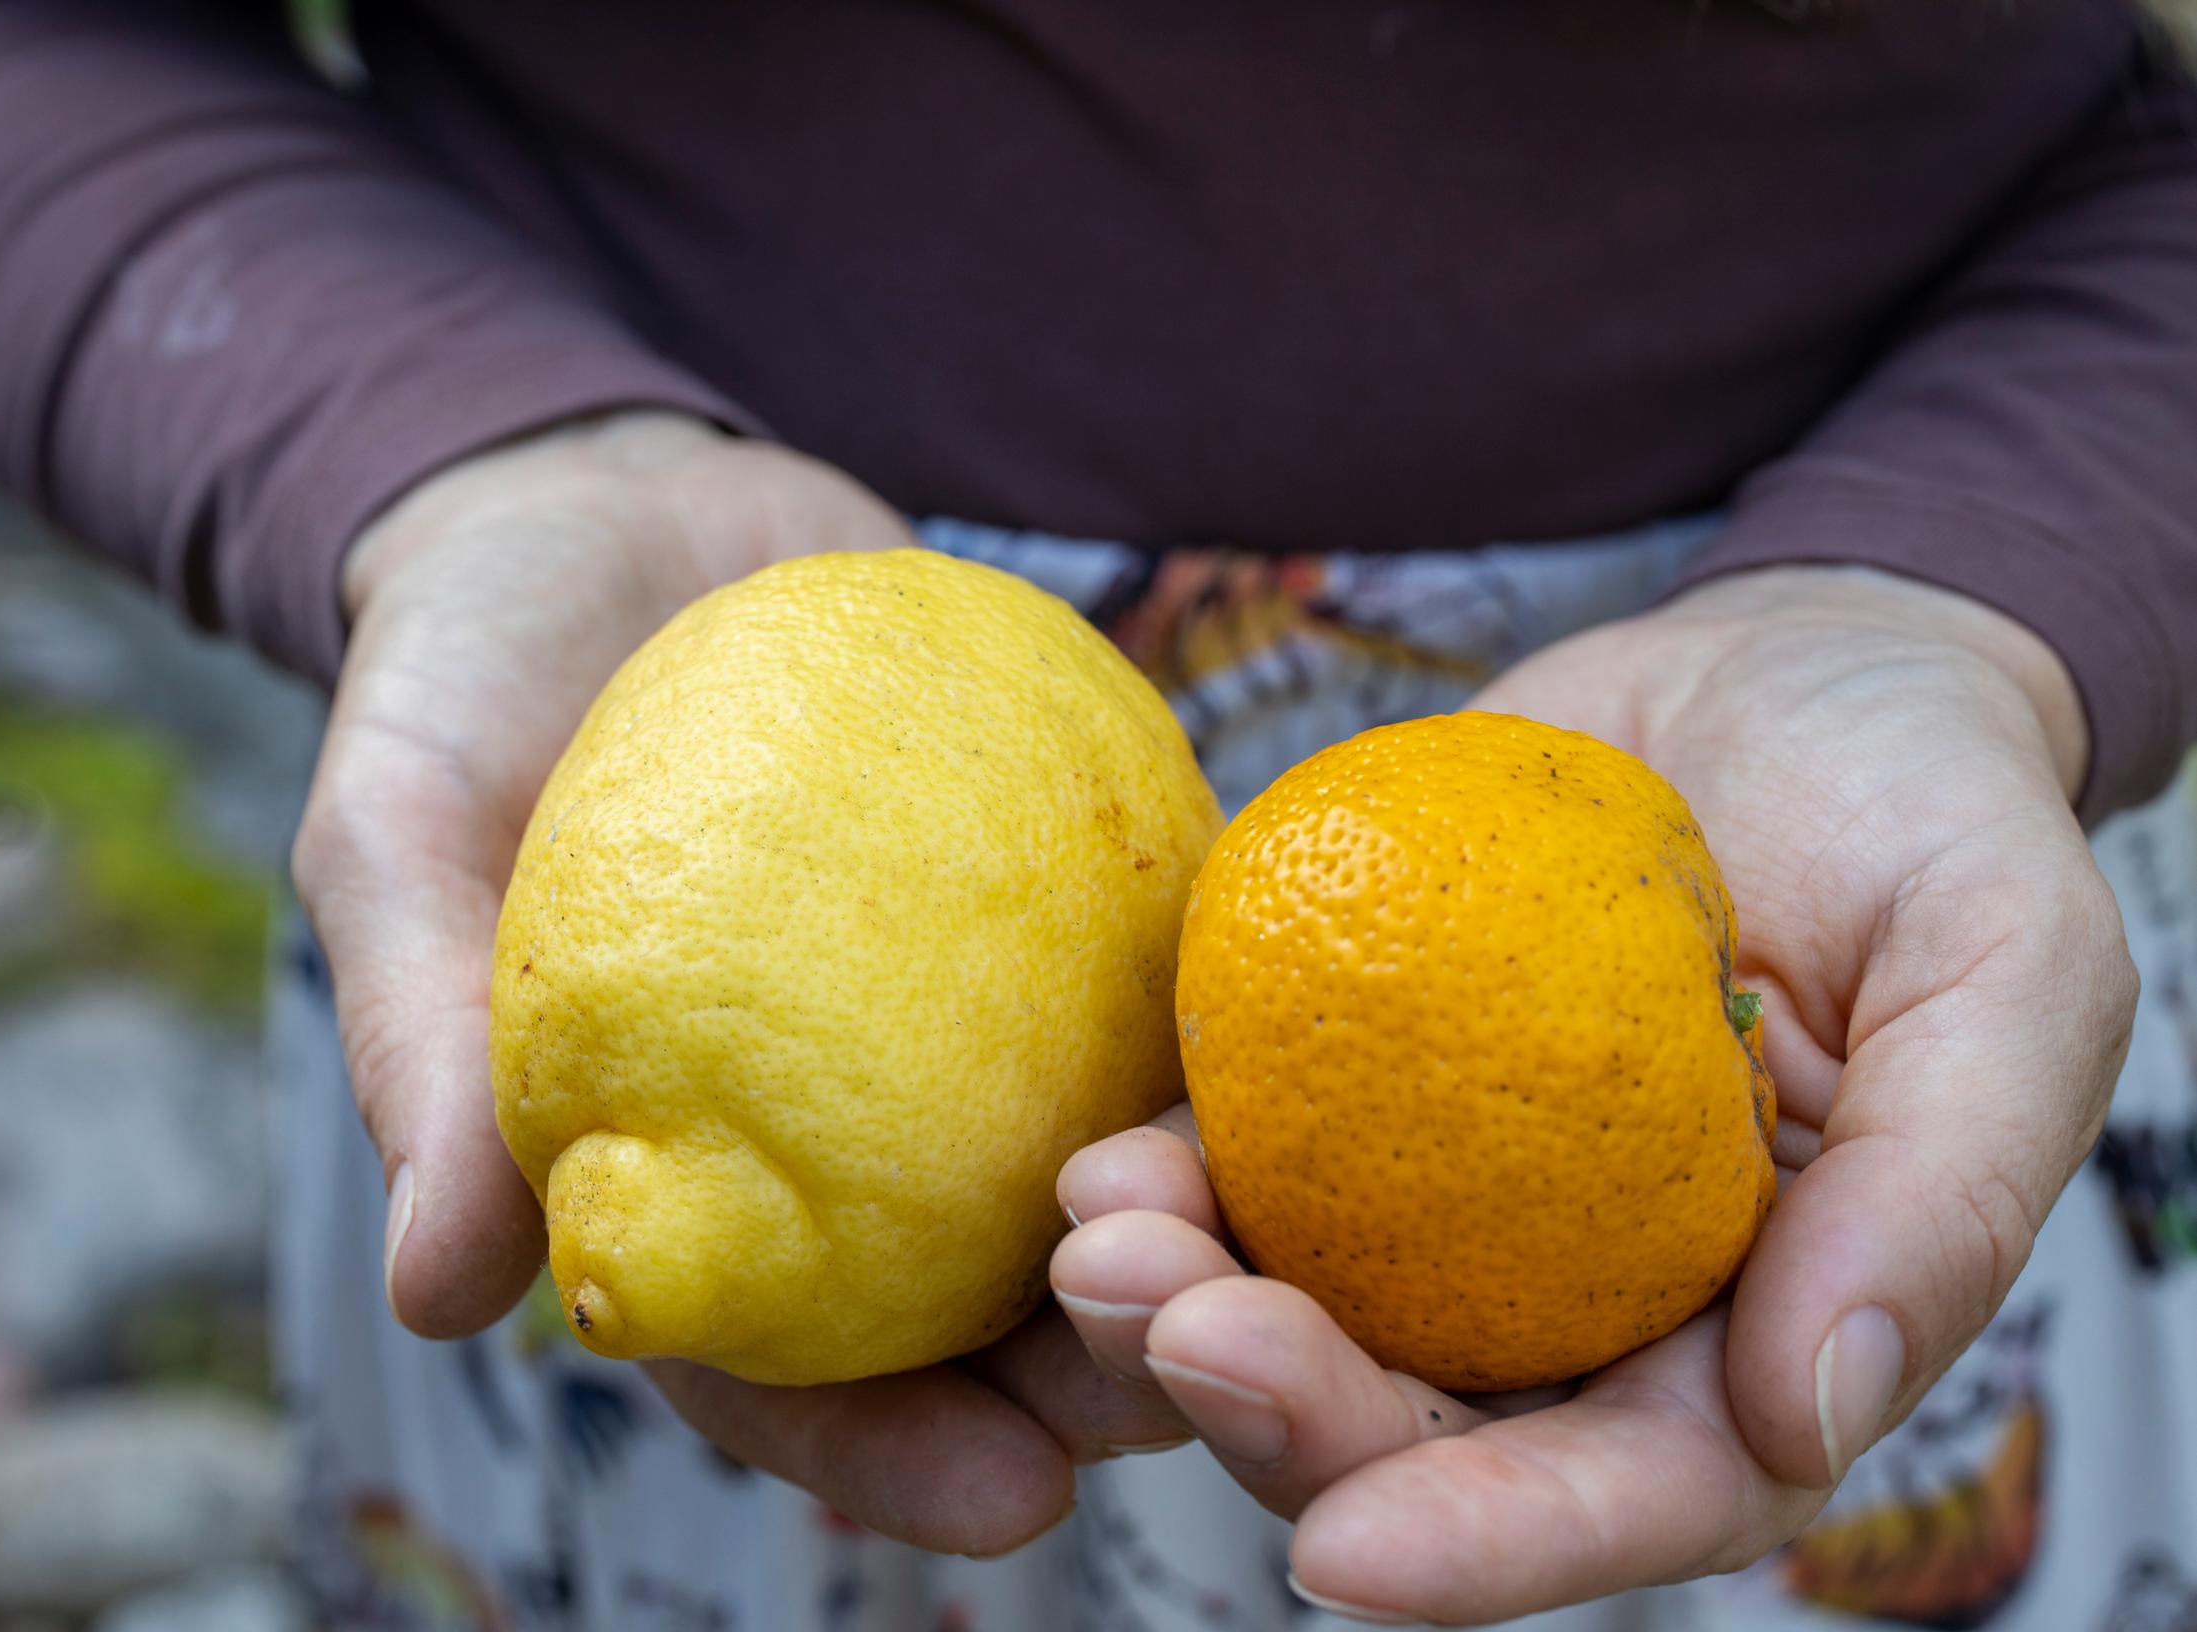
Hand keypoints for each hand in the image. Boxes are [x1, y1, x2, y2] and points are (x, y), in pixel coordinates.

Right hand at [292, 411, 1180, 1554]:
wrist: (602, 509)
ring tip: (1292, 1276)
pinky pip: (1148, 970)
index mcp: (684, 1165)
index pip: (782, 1366)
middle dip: (1092, 1380)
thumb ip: (421, 1042)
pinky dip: (1217, 1027)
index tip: (1008, 1508)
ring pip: (1087, 1161)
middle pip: (972, 1300)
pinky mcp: (1051, 882)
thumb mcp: (398, 839)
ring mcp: (959, 1006)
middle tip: (1200, 1404)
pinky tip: (1313, 1067)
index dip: (886, 1457)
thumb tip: (439, 1298)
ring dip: (1192, 1233)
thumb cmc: (466, 686)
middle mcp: (836, 1116)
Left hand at [1052, 565, 2136, 1621]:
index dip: (1492, 1543)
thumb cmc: (1934, 816)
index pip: (1628, 1491)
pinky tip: (1101, 1159)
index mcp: (1756, 1331)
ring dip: (1178, 1317)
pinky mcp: (1353, 1081)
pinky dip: (1169, 1180)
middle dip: (1284, 1419)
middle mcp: (1585, 1297)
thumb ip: (1942, 1201)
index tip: (1347, 1550)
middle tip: (1171, 1325)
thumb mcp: (2014, 974)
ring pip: (1302, 1316)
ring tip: (1097, 1238)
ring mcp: (1451, 1195)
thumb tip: (1808, 1417)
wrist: (1793, 674)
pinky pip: (1244, 1162)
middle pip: (1419, 1427)